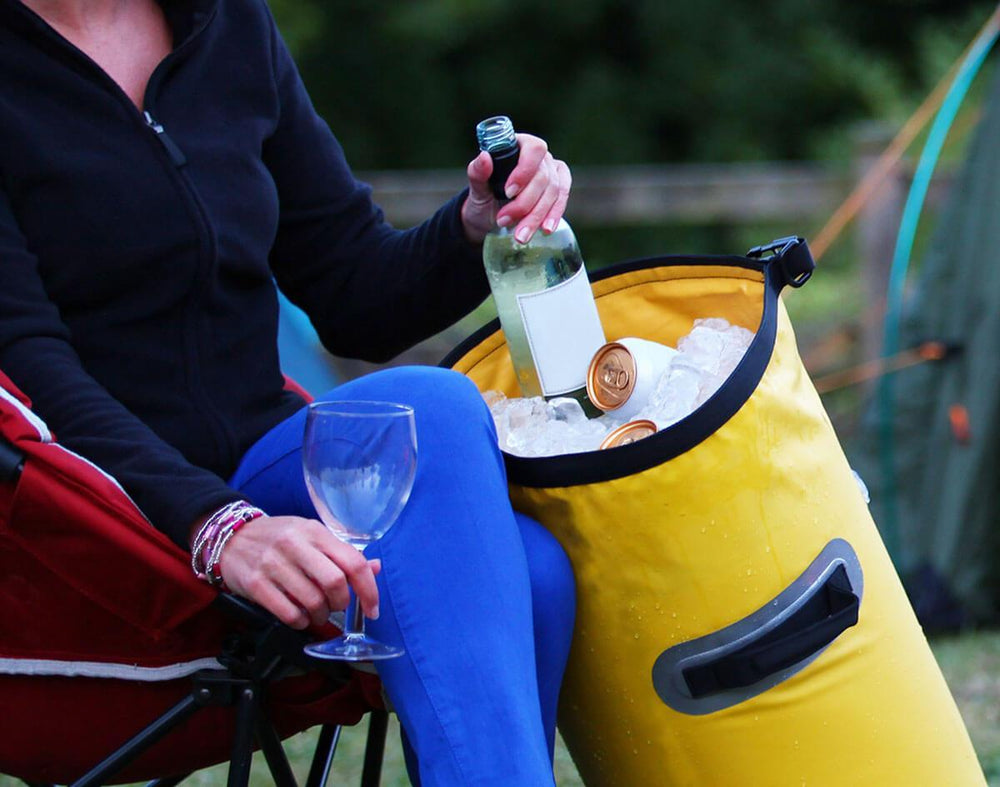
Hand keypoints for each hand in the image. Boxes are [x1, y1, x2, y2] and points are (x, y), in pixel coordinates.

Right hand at [216, 515, 381, 629]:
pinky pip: (288, 613)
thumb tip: (375, 568)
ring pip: (312, 601)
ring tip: (317, 612)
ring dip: (320, 615)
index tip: (373, 608)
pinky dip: (300, 621)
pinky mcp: (255, 583)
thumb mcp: (311, 536)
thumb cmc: (278, 539)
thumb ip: (342, 553)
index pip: (353, 562)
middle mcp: (295, 545)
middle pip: (335, 583)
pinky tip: (299, 616)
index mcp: (315, 532)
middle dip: (342, 603)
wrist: (231, 537)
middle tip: (336, 606)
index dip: (369, 589)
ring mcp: (273, 564)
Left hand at [461, 133, 571, 244]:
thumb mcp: (477, 187)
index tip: (508, 192)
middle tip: (503, 221)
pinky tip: (546, 230)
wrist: (489, 216)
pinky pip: (562, 200)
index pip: (533, 149)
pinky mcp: (559, 189)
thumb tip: (484, 157)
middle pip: (543, 177)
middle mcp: (540, 157)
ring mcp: (553, 172)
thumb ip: (477, 172)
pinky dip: (554, 216)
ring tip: (520, 236)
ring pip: (553, 192)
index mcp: (520, 145)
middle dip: (524, 204)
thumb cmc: (484, 195)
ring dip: (536, 216)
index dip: (524, 170)